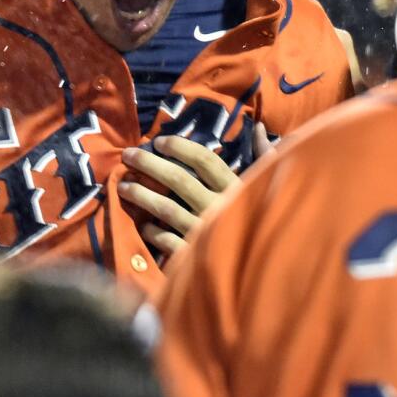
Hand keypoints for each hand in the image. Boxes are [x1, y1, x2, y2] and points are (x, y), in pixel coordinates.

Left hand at [119, 126, 272, 256]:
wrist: (272, 269)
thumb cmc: (272, 221)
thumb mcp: (274, 187)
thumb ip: (267, 156)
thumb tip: (261, 127)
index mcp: (238, 189)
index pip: (205, 161)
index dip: (180, 147)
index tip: (159, 141)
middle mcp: (220, 208)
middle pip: (178, 180)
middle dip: (149, 164)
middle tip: (127, 155)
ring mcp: (207, 234)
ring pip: (166, 209)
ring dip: (141, 196)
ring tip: (122, 187)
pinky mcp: (197, 258)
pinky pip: (167, 242)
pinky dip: (152, 233)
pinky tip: (143, 226)